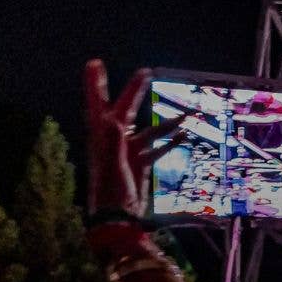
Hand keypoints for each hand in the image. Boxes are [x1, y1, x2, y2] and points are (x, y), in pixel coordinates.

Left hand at [84, 61, 186, 215]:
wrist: (117, 218)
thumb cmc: (110, 191)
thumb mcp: (111, 164)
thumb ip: (113, 140)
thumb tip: (115, 118)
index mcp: (102, 137)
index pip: (98, 104)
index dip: (95, 84)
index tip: (95, 62)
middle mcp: (113, 140)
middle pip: (124, 109)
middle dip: (134, 91)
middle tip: (146, 71)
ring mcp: (127, 152)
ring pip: (148, 131)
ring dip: (166, 124)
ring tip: (186, 115)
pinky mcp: (139, 165)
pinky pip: (156, 149)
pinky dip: (169, 142)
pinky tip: (182, 136)